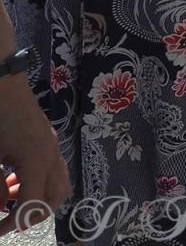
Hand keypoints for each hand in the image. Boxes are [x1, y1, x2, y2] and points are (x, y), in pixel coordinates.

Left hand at [0, 75, 68, 233]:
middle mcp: (51, 154)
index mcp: (35, 159)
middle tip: (7, 221)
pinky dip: (38, 183)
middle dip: (33, 215)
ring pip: (59, 185)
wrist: (1, 81)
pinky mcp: (48, 139)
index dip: (14, 223)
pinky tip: (14, 180)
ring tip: (12, 200)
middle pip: (56, 198)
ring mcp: (52, 145)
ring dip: (38, 199)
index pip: (33, 204)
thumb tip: (1, 207)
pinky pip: (54, 170)